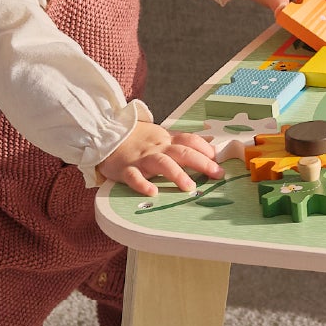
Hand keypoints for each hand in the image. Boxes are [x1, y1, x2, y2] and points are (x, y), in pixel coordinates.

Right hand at [98, 110, 222, 196]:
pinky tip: (152, 192)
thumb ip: (184, 141)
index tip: (219, 159)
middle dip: (201, 162)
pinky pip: (134, 177)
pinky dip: (143, 184)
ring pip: (161, 163)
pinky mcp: (125, 169)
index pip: (190, 140)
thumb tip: (210, 142)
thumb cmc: (139, 138)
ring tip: (189, 187)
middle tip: (217, 174)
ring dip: (177, 174)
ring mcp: (141, 158)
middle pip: (182, 152)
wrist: (106, 132)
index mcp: (167, 140)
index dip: (205, 149)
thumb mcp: (163, 135)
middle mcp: (157, 148)